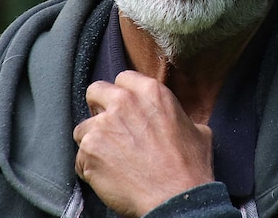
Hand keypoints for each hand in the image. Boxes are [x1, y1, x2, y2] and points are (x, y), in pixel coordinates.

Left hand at [73, 70, 214, 216]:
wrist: (176, 198)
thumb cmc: (190, 167)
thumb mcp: (197, 131)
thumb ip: (178, 117)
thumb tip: (176, 120)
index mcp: (150, 92)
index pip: (122, 78)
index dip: (122, 95)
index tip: (124, 110)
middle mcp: (123, 102)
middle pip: (94, 92)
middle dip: (98, 108)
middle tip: (109, 129)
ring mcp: (103, 126)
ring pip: (82, 127)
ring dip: (92, 142)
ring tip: (109, 160)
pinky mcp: (90, 151)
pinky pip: (79, 158)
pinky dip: (89, 168)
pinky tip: (106, 177)